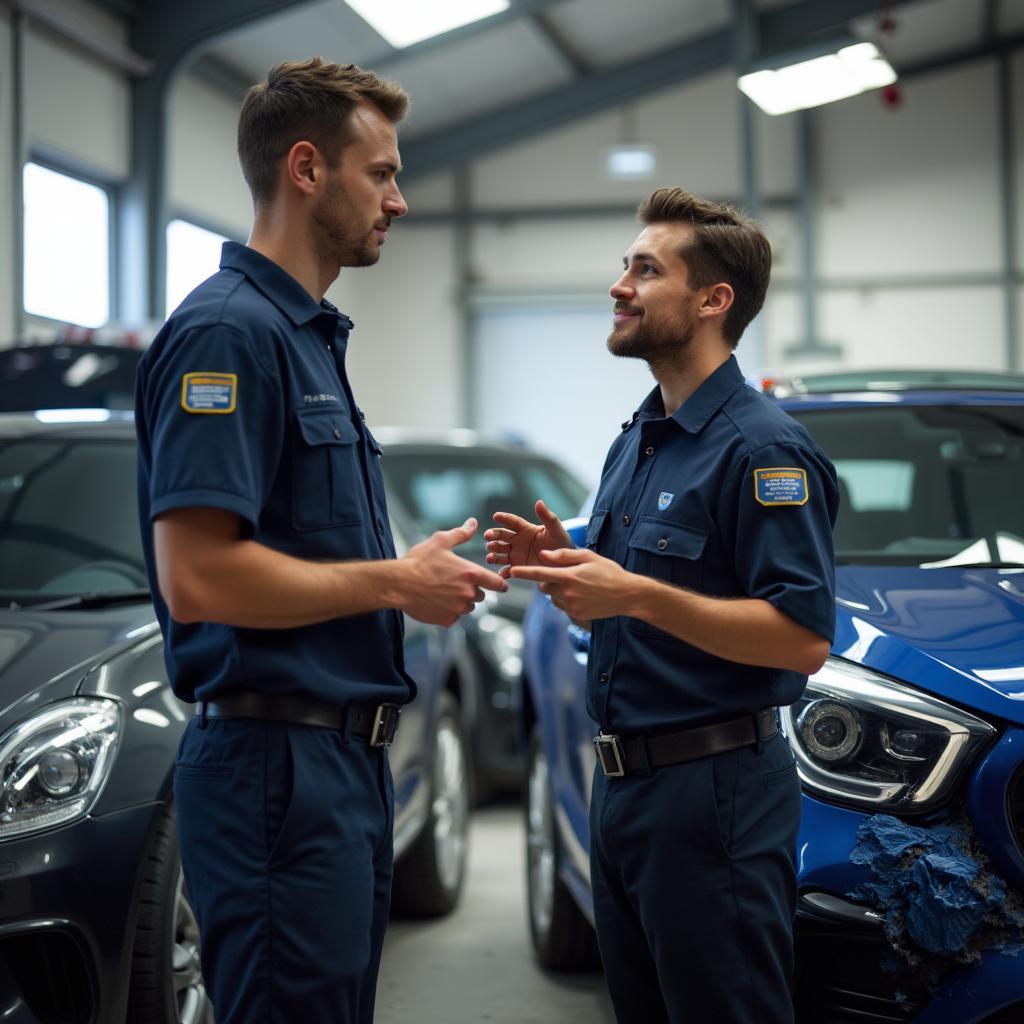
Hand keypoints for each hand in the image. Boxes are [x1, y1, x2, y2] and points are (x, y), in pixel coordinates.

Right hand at [399, 518, 507, 626]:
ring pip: (468, 607)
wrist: (399, 584)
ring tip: (444, 590)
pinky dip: (449, 610)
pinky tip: (436, 601)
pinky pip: (454, 617)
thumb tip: (472, 523)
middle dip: (472, 589)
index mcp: (471, 574)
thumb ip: (461, 533)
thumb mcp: (440, 541)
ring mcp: (458, 609)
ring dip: (461, 601)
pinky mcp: (447, 620)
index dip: (500, 584)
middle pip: (481, 595)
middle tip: (455, 581)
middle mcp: (468, 593)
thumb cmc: (419, 561)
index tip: (501, 585)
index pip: (497, 583)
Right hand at [484, 500, 573, 578]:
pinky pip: (507, 571)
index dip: (504, 518)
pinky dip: (503, 573)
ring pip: (500, 553)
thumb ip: (548, 517)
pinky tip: (501, 574)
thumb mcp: (556, 530)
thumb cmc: (562, 544)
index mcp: (526, 529)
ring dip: (493, 554)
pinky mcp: (518, 568)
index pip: (512, 522)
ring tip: (490, 557)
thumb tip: (539, 502)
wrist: (566, 564)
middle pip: (501, 536)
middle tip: (488, 536)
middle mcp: (518, 541)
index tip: (496, 516)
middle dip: (493, 536)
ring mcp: (516, 555)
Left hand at [509, 547, 635, 621]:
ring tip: (577, 585)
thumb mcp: (588, 557)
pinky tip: (581, 595)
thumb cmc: (608, 572)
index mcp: (569, 576)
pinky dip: (565, 600)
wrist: (626, 595)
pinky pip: (561, 606)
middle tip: (563, 574)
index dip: (524, 573)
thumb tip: (543, 555)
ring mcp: (571, 606)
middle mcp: (568, 592)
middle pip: (544, 586)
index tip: (512, 571)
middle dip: (547, 580)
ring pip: (552, 597)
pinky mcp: (575, 615)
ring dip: (557, 590)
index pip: (540, 574)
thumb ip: (564, 556)